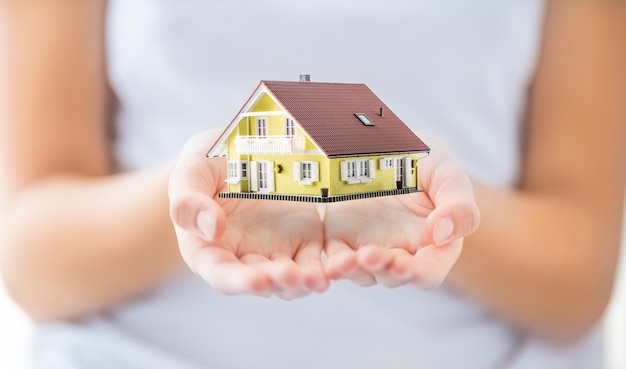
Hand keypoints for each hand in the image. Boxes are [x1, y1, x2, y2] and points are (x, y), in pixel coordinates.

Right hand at [169, 131, 328, 298]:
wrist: (243, 147)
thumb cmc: (207, 162)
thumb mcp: (191, 173)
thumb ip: (189, 201)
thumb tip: (211, 230)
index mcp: (207, 248)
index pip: (220, 272)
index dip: (238, 281)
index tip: (257, 280)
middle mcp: (242, 258)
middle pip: (260, 280)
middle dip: (277, 282)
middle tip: (292, 276)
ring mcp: (274, 252)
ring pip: (290, 279)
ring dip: (303, 282)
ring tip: (317, 279)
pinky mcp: (303, 242)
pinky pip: (315, 260)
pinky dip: (325, 267)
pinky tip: (339, 266)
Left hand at [323, 136, 479, 288]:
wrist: (384, 142)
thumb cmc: (425, 160)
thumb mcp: (447, 172)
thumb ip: (457, 204)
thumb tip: (442, 235)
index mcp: (433, 243)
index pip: (429, 271)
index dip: (416, 273)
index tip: (400, 265)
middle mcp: (402, 251)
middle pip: (392, 276)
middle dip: (380, 268)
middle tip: (368, 255)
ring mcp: (370, 247)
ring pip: (362, 273)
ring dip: (353, 271)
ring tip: (342, 262)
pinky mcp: (342, 239)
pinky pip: (336, 259)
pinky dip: (332, 264)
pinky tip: (328, 263)